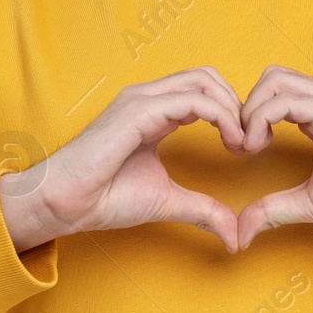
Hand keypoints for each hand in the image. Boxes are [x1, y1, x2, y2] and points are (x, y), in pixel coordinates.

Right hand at [0, 67, 246, 253]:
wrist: (64, 203)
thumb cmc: (103, 197)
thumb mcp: (167, 200)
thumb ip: (202, 209)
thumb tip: (235, 235)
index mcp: (154, 111)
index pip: (203, 90)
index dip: (231, 112)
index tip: (244, 148)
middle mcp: (148, 97)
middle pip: (207, 76)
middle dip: (236, 104)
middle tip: (248, 142)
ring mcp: (141, 99)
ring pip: (203, 81)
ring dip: (232, 109)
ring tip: (240, 143)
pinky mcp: (138, 110)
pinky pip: (192, 99)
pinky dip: (220, 116)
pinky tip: (229, 141)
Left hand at [233, 65, 312, 250]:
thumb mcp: (310, 202)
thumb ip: (274, 209)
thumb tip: (241, 231)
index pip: (275, 91)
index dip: (249, 115)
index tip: (242, 150)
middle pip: (271, 77)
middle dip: (245, 107)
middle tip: (242, 146)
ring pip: (275, 80)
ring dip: (250, 111)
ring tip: (249, 146)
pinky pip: (287, 100)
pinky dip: (261, 118)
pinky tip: (260, 146)